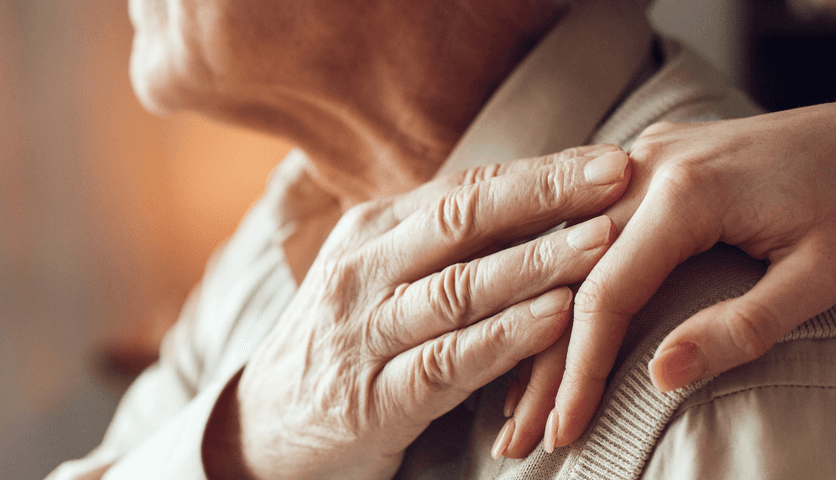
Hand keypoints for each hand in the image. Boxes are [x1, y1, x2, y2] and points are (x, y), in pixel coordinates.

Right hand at [203, 145, 630, 478]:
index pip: (462, 189)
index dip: (538, 173)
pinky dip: (505, 338)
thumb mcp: (374, 274)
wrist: (265, 423)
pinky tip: (555, 319)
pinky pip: (448, 361)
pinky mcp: (374, 399)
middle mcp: (362, 272)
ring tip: (601, 243)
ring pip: (459, 288)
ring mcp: (364, 334)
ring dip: (535, 263)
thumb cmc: (341, 338)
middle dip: (544, 196)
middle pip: (460, 221)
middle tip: (616, 179)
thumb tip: (532, 204)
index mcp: (368, 233)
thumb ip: (436, 243)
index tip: (603, 161)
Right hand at [497, 103, 835, 456]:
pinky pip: (590, 232)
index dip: (581, 369)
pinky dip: (567, 286)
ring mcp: (640, 159)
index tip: (562, 429)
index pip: (607, 293)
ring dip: (543, 326)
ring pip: (571, 254)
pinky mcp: (644, 164)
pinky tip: (546, 324)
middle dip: (543, 360)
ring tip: (520, 394)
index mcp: (685, 190)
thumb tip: (660, 377)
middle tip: (519, 434)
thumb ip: (741, 326)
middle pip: (571, 276)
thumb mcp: (820, 273)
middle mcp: (644, 165)